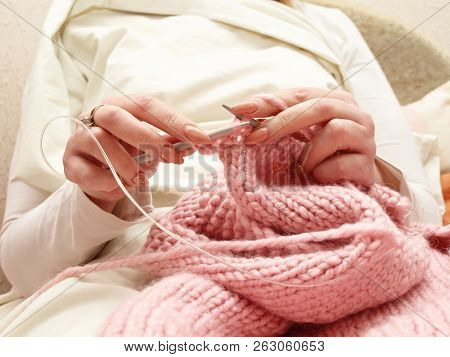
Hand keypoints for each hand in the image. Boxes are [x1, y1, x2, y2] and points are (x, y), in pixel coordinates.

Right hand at [63, 94, 210, 211]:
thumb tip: (195, 143)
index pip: (148, 106)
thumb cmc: (127, 152)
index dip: (175, 122)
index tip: (201, 138)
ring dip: (127, 165)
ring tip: (138, 178)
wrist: (96, 173)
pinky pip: (88, 172)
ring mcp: (80, 137)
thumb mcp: (150, 145)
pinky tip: (119, 186)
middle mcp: (98, 116)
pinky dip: (109, 183)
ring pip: (101, 142)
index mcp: (122, 105)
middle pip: (118, 118)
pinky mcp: (70, 162)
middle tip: (173, 158)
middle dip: (149, 139)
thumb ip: (169, 143)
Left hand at [231, 87, 379, 185]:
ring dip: (309, 154)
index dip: (269, 101)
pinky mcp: (368, 166)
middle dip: (282, 123)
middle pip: (319, 107)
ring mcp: (365, 139)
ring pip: (335, 132)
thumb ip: (276, 121)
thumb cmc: (320, 155)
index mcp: (334, 100)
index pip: (299, 94)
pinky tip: (317, 178)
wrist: (353, 181)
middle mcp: (354, 114)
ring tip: (301, 167)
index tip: (240, 111)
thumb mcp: (298, 134)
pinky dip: (322, 173)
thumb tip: (239, 116)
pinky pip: (341, 165)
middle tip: (255, 139)